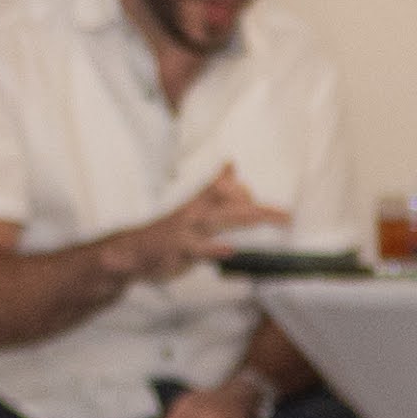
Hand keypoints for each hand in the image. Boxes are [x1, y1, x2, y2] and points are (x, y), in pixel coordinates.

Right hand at [130, 163, 286, 282]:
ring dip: (245, 218)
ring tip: (270, 221)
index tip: (271, 208)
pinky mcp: (178, 250)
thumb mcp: (192, 208)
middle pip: (228, 201)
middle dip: (258, 208)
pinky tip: (230, 248)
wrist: (130, 252)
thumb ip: (213, 190)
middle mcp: (194, 212)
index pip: (224, 189)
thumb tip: (231, 165)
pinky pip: (197, 248)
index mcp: (198, 203)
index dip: (245, 193)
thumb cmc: (168, 232)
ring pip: (218, 219)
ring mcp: (186, 230)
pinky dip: (213, 248)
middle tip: (287, 216)